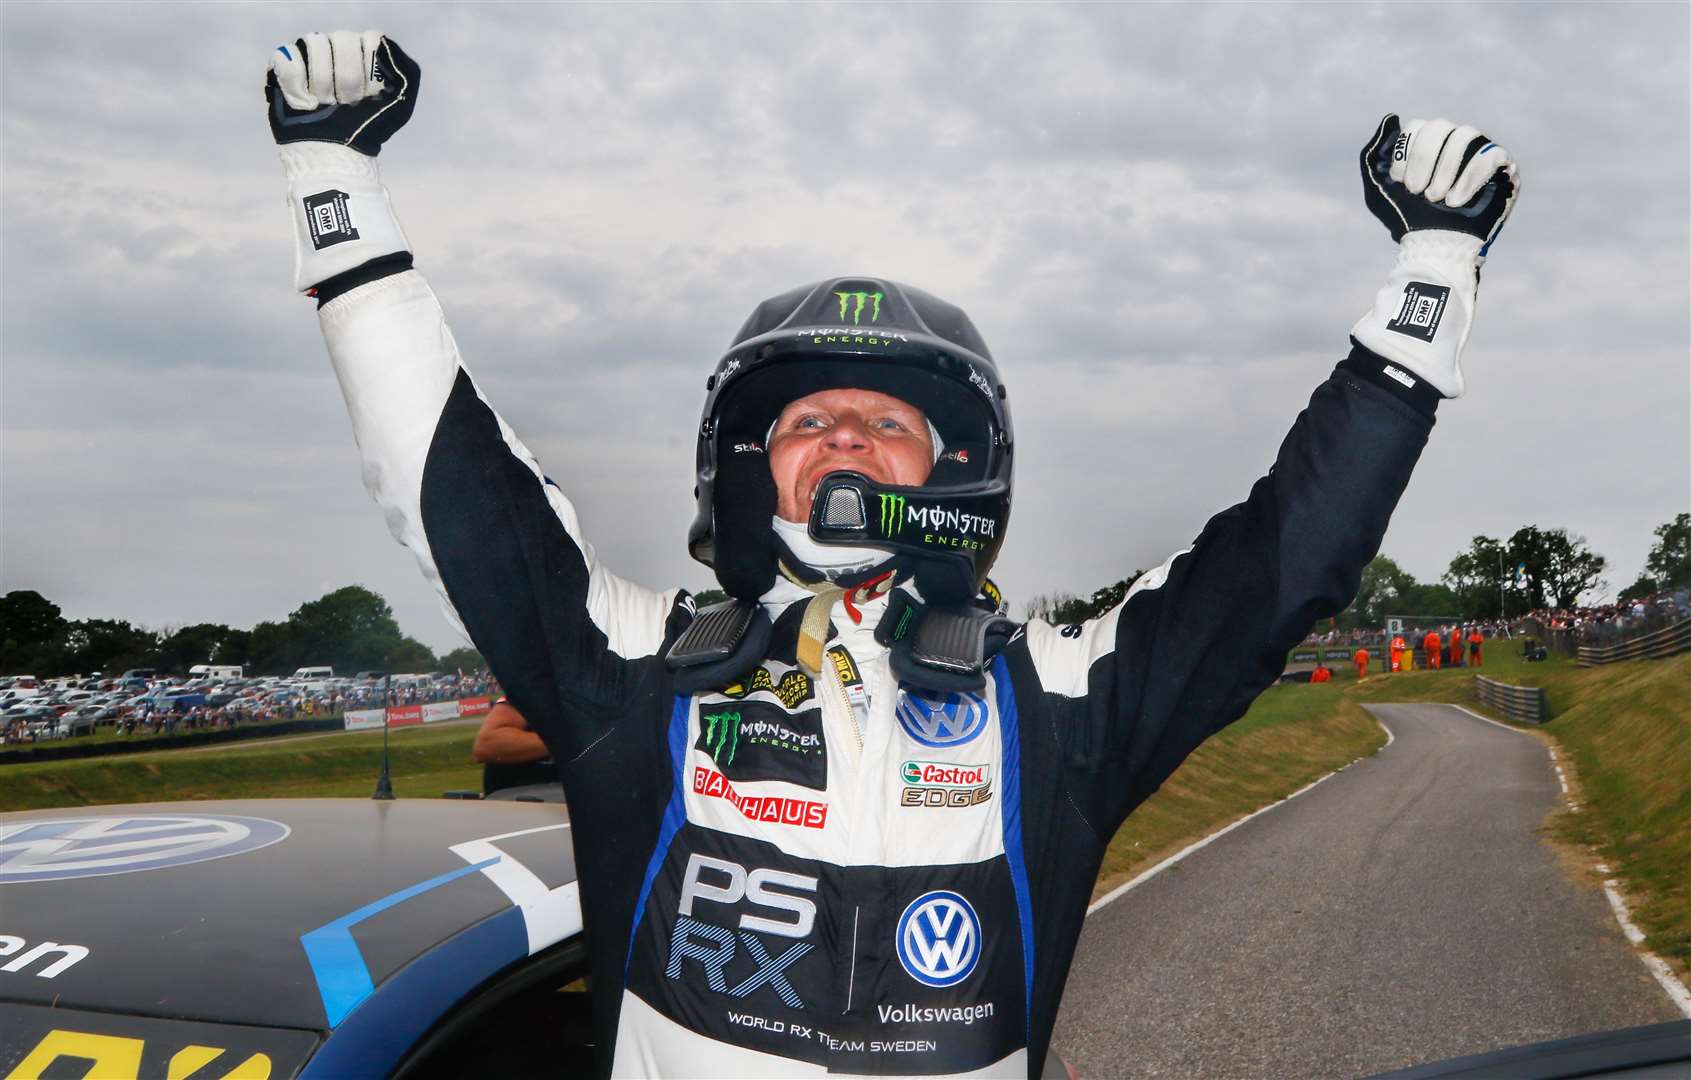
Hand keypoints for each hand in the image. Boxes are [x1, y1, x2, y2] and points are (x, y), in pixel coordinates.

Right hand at [266, 31, 419, 155]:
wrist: (333, 155)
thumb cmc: (367, 130)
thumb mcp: (401, 105)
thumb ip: (407, 71)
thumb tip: (383, 43)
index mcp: (365, 54)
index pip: (370, 40)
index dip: (370, 70)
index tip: (370, 95)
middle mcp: (336, 50)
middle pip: (342, 40)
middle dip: (348, 80)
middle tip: (345, 103)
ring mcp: (308, 57)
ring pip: (315, 44)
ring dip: (323, 83)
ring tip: (324, 104)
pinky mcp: (282, 67)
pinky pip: (288, 57)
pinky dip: (297, 85)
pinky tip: (304, 103)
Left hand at [1360, 114, 1517, 255]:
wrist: (1433, 247)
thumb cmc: (1406, 218)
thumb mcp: (1378, 188)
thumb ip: (1374, 153)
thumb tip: (1390, 118)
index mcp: (1428, 143)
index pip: (1418, 126)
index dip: (1405, 155)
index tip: (1400, 184)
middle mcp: (1455, 142)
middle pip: (1440, 125)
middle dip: (1423, 160)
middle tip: (1417, 191)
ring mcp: (1481, 151)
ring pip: (1466, 135)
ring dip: (1445, 170)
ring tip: (1436, 199)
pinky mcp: (1504, 167)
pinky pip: (1490, 155)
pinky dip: (1469, 178)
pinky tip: (1456, 201)